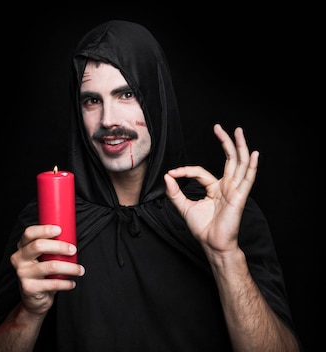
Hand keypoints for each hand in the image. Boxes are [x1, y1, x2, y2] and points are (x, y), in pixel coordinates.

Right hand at [10, 225, 83, 314]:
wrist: (33, 298)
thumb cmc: (42, 274)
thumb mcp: (42, 258)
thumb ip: (50, 247)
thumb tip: (70, 237)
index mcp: (22, 247)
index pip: (29, 233)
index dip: (44, 230)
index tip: (60, 230)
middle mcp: (19, 259)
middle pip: (38, 246)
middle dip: (59, 246)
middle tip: (73, 250)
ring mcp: (22, 273)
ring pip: (50, 266)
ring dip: (69, 267)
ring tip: (80, 270)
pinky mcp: (29, 287)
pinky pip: (52, 283)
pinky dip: (66, 283)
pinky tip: (72, 283)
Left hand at [163, 124, 258, 253]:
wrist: (212, 244)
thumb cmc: (202, 229)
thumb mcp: (184, 207)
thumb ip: (175, 192)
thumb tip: (167, 176)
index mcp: (215, 189)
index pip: (201, 172)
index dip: (185, 170)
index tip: (172, 173)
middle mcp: (227, 187)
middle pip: (228, 160)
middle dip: (224, 142)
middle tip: (218, 127)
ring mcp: (234, 191)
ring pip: (239, 164)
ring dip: (238, 147)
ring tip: (237, 131)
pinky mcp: (239, 197)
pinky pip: (247, 179)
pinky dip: (251, 166)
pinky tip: (254, 154)